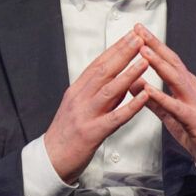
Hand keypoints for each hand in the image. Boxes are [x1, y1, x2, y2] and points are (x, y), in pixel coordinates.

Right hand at [44, 31, 150, 183]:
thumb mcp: (77, 106)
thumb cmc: (65, 134)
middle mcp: (80, 99)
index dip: (115, 49)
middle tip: (139, 39)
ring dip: (129, 74)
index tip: (130, 37)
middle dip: (123, 53)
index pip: (97, 64)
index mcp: (76, 90)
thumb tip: (118, 79)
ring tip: (144, 61)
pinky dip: (131, 106)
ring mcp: (86, 115)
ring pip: (109, 90)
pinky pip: (115, 117)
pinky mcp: (93, 133)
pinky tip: (143, 97)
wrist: (51, 159)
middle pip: (104, 71)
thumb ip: (96, 92)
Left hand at [129, 24, 195, 182]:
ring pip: (175, 77)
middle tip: (139, 31)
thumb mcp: (169, 112)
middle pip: (171, 61)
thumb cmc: (195, 129)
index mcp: (184, 83)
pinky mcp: (193, 118)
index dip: (151, 44)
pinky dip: (162, 97)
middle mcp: (190, 87)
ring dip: (159, 64)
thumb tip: (134, 84)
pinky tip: (150, 90)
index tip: (137, 30)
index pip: (166, 58)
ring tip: (143, 52)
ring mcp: (193, 101)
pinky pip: (176, 106)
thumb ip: (152, 98)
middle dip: (154, 45)